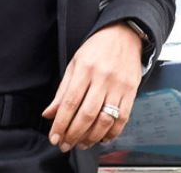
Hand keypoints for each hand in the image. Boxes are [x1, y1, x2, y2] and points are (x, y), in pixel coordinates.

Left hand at [42, 22, 142, 151]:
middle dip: (73, 134)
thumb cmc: (97, 48)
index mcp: (85, 69)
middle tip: (65, 145)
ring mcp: (119, 86)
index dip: (60, 123)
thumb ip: (62, 90)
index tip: (54, 137)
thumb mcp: (75, 63)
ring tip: (81, 144)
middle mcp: (102, 78)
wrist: (124, 34)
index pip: (70, 102)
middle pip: (87, 114)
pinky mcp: (131, 92)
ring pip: (105, 120)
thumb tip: (49, 113)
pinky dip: (112, 133)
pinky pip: (122, 118)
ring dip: (91, 137)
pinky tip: (102, 138)